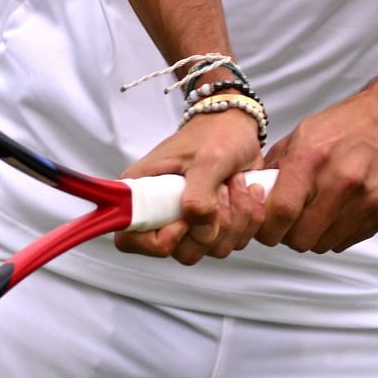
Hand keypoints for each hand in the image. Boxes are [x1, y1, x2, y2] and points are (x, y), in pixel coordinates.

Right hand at [115, 107, 266, 265]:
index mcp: (142, 193)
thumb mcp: (208, 159)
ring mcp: (189, 222)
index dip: (158, 241)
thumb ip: (199, 197)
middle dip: (212, 226)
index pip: (128, 240)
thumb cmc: (215, 134)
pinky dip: (249, 219)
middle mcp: (162, 213)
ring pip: (212, 249)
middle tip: (222, 189)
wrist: (238, 126)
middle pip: (182, 251)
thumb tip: (199, 228)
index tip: (184, 221)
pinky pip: (233, 241)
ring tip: (236, 182)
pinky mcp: (213, 225)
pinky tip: (248, 190)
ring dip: (236, 218)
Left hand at [257, 73, 377, 253]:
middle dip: (290, 234)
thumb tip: (255, 193)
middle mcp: (340, 182)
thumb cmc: (352, 122)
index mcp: (313, 158)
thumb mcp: (305, 131)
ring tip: (319, 211)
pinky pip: (348, 241)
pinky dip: (338, 232)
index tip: (267, 226)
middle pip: (300, 239)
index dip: (267, 227)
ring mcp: (366, 201)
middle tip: (293, 220)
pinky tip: (342, 209)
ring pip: (323, 244)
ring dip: (315, 234)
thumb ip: (278, 165)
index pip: (279, 213)